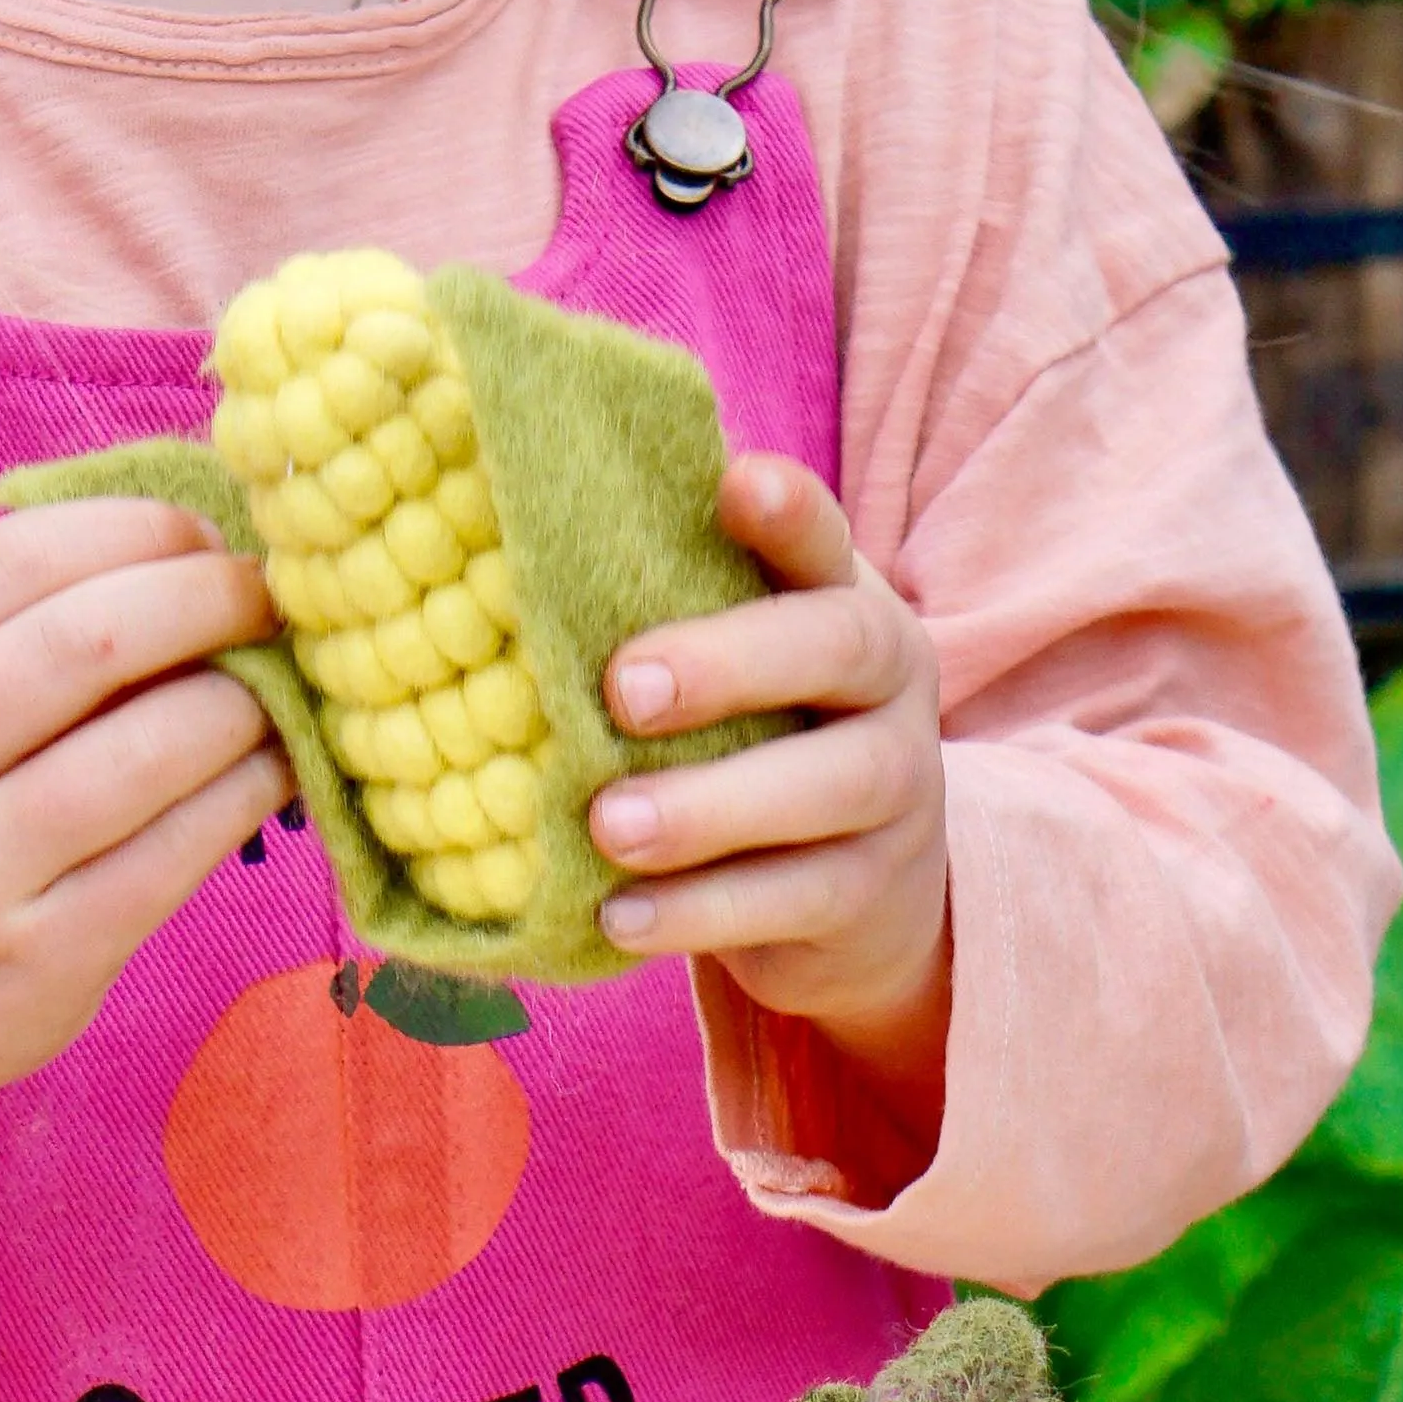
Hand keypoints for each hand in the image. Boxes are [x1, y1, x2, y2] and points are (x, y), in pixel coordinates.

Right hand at [0, 499, 286, 1283]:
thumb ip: (4, 634)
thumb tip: (195, 549)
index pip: (5, 563)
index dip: (126, 528)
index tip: (200, 531)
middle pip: (85, 640)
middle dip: (204, 595)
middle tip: (266, 592)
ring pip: (149, 746)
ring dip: (242, 699)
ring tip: (274, 686)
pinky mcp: (43, 958)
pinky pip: (178, 848)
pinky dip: (248, 788)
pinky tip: (274, 767)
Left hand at [585, 455, 951, 1127]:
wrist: (860, 895)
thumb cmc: (755, 741)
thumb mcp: (731, 667)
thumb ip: (663, 607)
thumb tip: (505, 534)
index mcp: (845, 603)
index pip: (826, 540)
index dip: (789, 512)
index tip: (734, 485)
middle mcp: (889, 686)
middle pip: (844, 647)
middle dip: (733, 663)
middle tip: (623, 690)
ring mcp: (896, 791)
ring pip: (832, 785)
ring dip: (710, 806)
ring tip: (608, 826)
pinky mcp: (871, 894)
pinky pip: (797, 901)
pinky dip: (703, 912)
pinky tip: (619, 916)